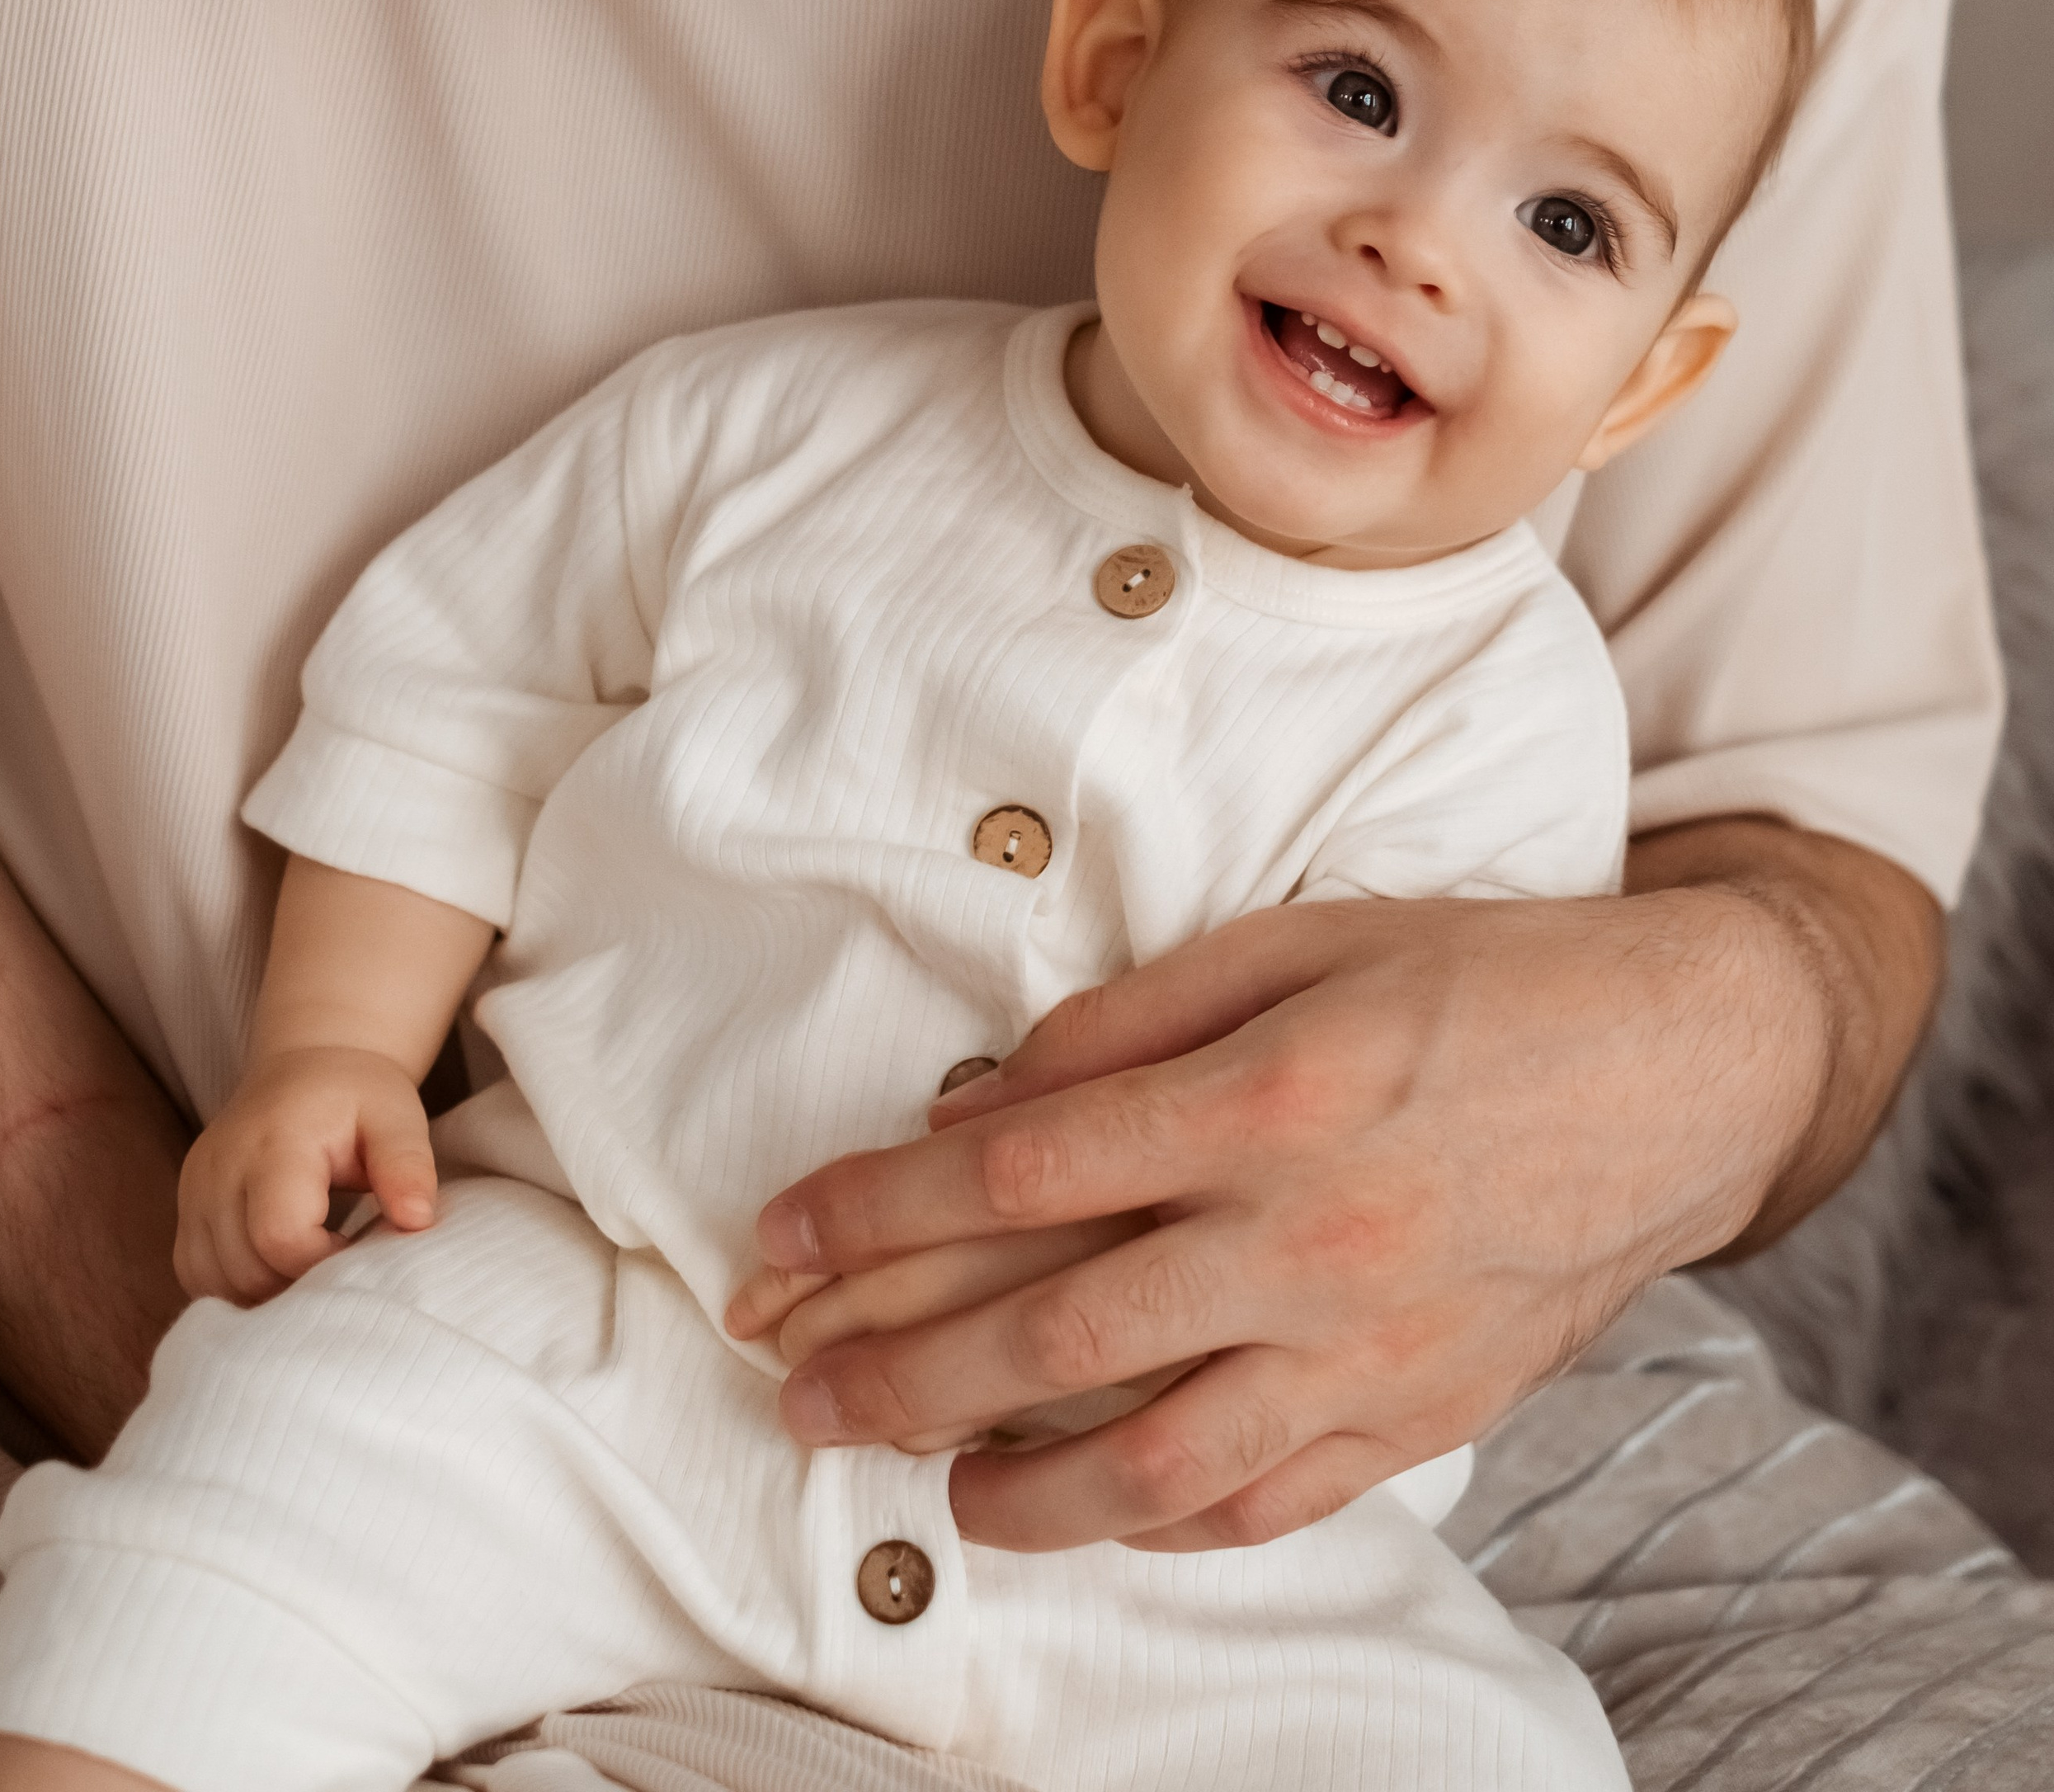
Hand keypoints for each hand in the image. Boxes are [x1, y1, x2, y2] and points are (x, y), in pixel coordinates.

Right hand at [174, 1045, 437, 1303]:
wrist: (307, 1066)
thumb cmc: (358, 1096)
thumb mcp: (397, 1118)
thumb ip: (407, 1166)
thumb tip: (418, 1221)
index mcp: (276, 1142)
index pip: (280, 1236)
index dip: (323, 1264)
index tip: (358, 1250)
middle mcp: (221, 1166)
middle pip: (247, 1269)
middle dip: (298, 1285)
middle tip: (340, 1264)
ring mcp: (194, 1189)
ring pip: (215, 1281)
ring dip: (265, 1293)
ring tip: (312, 1264)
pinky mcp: (186, 1207)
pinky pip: (196, 1273)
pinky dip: (234, 1287)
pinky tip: (276, 1268)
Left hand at [751, 828, 1939, 1553]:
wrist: (1681, 1067)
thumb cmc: (1480, 980)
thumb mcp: (1303, 939)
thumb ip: (1135, 1019)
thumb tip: (987, 1097)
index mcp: (1268, 1094)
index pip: (1018, 1173)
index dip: (875, 1211)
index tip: (780, 1238)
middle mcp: (1308, 1235)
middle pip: (1053, 1332)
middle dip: (894, 1367)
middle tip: (791, 1387)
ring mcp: (1368, 1345)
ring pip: (1150, 1455)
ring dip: (1011, 1484)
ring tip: (919, 1478)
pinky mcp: (1423, 1414)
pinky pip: (1267, 1500)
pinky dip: (1160, 1521)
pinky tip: (1086, 1514)